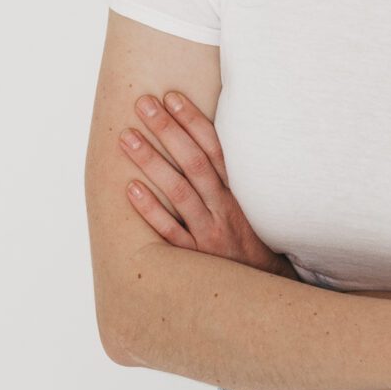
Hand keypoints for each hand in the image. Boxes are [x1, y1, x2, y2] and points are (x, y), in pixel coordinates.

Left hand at [117, 93, 289, 273]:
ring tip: (127, 137)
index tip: (172, 96)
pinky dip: (151, 210)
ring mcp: (209, 234)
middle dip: (168, 130)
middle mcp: (223, 210)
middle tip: (143, 103)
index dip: (194, 121)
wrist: (264, 293)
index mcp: (236, 195)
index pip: (214, 149)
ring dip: (152, 162)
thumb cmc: (247, 246)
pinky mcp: (194, 259)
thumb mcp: (244, 210)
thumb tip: (201, 145)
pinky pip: (170, 232)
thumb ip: (223, 182)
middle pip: (194, 163)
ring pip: (179, 192)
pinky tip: (129, 188)